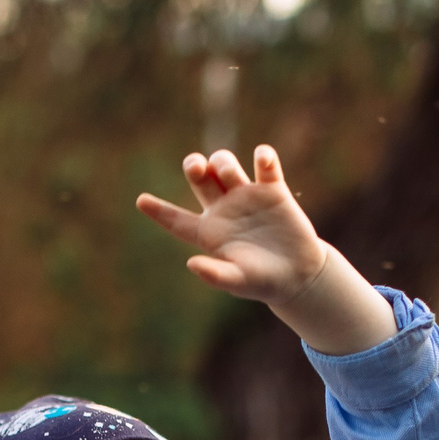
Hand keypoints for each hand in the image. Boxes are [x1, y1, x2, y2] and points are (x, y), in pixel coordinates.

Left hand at [136, 147, 393, 354]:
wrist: (298, 274)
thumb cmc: (262, 282)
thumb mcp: (238, 281)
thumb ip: (215, 274)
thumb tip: (192, 263)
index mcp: (209, 233)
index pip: (178, 220)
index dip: (160, 211)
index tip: (141, 201)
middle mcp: (224, 210)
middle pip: (201, 179)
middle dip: (195, 167)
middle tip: (197, 167)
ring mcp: (247, 197)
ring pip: (225, 166)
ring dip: (223, 163)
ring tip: (230, 175)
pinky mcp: (273, 190)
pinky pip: (265, 165)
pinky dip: (263, 157)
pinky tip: (263, 159)